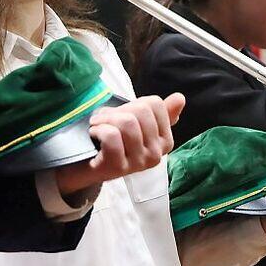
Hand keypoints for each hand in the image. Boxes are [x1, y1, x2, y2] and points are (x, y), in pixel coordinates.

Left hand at [55, 94, 184, 195]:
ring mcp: (139, 163)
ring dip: (104, 120)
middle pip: (141, 111)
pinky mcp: (119, 168)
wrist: (85, 165)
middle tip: (106, 122)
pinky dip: (98, 130)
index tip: (122, 116)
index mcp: (165, 141)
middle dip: (118, 111)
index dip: (133, 104)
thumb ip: (160, 111)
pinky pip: (112, 136)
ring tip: (98, 128)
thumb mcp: (136, 122)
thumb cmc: (112, 139)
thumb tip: (180, 98)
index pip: (155, 104)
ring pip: (127, 122)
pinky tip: (94, 136)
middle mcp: (156, 154)